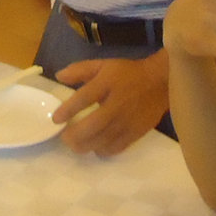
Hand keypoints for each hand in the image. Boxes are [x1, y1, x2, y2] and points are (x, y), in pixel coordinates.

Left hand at [52, 55, 168, 155]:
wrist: (160, 82)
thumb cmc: (127, 73)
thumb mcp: (102, 65)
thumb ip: (79, 70)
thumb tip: (58, 76)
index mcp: (107, 83)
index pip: (84, 98)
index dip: (68, 110)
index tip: (56, 119)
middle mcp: (117, 103)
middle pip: (94, 124)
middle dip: (75, 135)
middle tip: (65, 138)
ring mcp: (128, 120)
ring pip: (104, 139)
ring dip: (86, 145)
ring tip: (76, 145)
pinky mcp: (137, 132)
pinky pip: (118, 146)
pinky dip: (104, 150)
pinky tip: (96, 148)